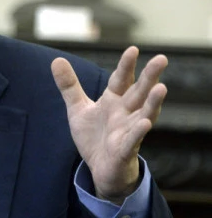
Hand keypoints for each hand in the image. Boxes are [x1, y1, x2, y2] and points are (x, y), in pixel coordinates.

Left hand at [51, 47, 167, 203]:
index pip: (121, 79)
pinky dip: (138, 132)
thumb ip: (69, 86)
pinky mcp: (125, 149)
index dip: (126, 66)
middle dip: (149, 77)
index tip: (133, 49)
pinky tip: (145, 124)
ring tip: (161, 88)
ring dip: (152, 103)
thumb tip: (56, 60)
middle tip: (162, 59)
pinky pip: (133, 140)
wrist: (99, 168)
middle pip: (139, 92)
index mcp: (114, 101)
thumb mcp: (78, 108)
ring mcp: (128, 131)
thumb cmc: (94, 136)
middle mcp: (125, 113)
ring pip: (144, 114)